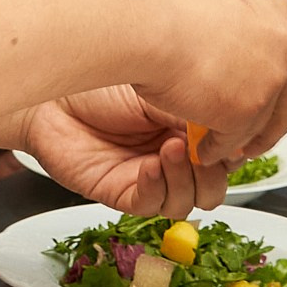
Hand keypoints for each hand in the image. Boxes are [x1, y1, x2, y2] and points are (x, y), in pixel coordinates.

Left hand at [19, 87, 227, 215]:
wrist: (54, 93)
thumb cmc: (101, 81)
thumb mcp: (163, 87)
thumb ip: (196, 111)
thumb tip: (231, 132)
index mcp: (188, 129)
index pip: (227, 155)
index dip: (232, 151)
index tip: (229, 135)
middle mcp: (173, 157)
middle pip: (214, 187)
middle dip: (213, 171)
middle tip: (202, 148)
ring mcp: (150, 178)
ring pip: (188, 202)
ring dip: (186, 178)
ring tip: (171, 148)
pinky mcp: (124, 193)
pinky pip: (153, 205)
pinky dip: (158, 186)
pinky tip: (151, 164)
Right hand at [123, 0, 286, 167]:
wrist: (146, 24)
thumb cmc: (161, 8)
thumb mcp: (211, 0)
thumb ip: (231, 24)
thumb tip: (223, 43)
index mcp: (275, 7)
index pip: (284, 52)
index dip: (268, 79)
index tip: (257, 91)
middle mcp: (284, 42)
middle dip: (269, 119)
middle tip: (251, 134)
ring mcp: (271, 78)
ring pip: (263, 122)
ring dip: (242, 138)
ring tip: (221, 147)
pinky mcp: (249, 110)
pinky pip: (234, 139)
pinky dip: (217, 149)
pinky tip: (200, 150)